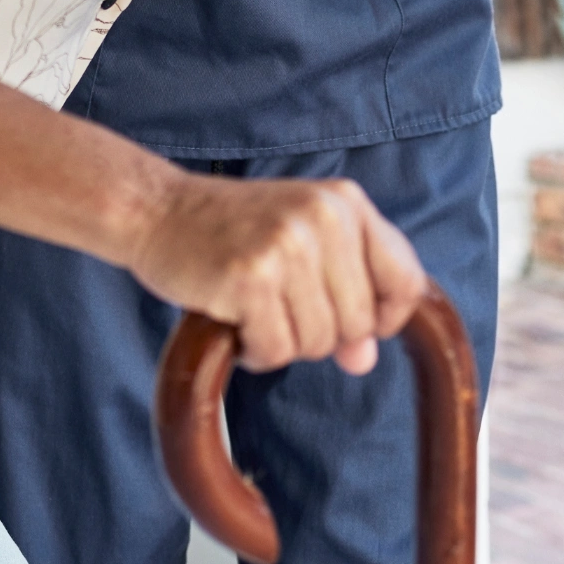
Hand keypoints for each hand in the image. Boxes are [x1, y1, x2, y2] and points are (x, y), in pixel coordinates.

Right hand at [127, 172, 427, 375]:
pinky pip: (275, 351)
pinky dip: (254, 351)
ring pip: (318, 343)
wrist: (157, 210)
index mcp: (347, 203)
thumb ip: (345, 294)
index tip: (351, 322)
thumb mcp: (303, 245)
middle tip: (279, 306)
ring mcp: (286, 246)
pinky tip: (233, 321)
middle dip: (321, 334)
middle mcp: (324, 218)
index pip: (406, 281)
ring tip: (253, 308)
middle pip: (360, 324)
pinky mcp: (250, 278)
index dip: (384, 318)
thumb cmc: (234, 231)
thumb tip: (364, 360)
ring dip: (283, 342)